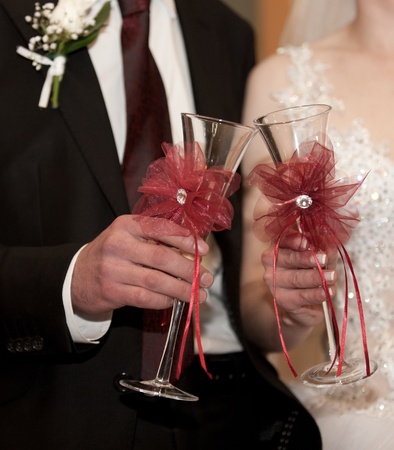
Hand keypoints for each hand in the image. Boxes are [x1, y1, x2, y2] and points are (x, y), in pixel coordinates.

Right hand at [71, 215, 213, 314]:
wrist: (77, 275)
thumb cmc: (113, 253)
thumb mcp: (129, 237)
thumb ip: (156, 239)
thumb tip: (194, 251)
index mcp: (126, 225)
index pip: (161, 229)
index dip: (186, 240)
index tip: (204, 251)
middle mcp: (118, 245)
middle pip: (162, 257)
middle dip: (190, 269)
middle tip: (207, 278)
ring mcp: (113, 269)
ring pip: (156, 280)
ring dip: (182, 289)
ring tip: (199, 293)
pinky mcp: (112, 291)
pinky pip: (146, 298)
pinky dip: (164, 300)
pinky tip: (174, 300)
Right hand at [262, 232, 337, 327]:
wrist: (307, 301)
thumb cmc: (312, 272)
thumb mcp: (320, 257)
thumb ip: (323, 248)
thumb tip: (329, 241)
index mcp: (279, 246)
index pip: (283, 240)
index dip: (293, 240)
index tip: (306, 242)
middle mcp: (272, 263)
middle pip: (288, 258)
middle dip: (307, 259)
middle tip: (324, 259)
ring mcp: (275, 282)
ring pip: (296, 278)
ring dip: (315, 277)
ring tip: (332, 277)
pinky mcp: (283, 300)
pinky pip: (301, 296)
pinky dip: (315, 294)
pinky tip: (326, 292)